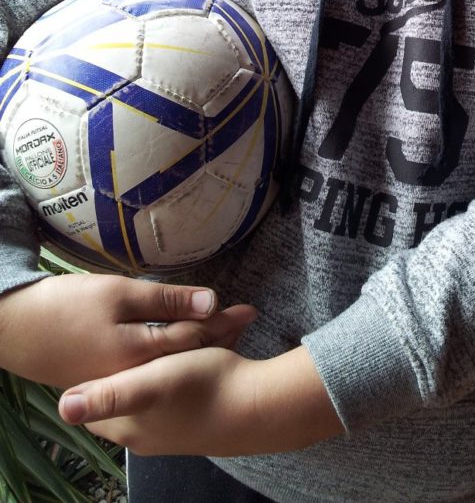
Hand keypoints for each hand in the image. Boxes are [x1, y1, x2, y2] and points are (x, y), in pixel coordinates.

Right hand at [0, 273, 256, 388]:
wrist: (15, 329)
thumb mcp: (119, 294)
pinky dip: (174, 352)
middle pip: (187, 355)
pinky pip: (153, 367)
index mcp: (139, 357)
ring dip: (201, 344)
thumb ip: (165, 300)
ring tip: (229, 330)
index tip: (249, 310)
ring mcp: (120, 382)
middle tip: (247, 317)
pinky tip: (186, 344)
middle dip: (219, 335)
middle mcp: (135, 378)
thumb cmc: (68, 306)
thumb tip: (213, 301)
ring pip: (172, 363)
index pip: (193, 338)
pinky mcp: (108, 378)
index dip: (223, 322)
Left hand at [59, 345, 343, 455]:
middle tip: (150, 324)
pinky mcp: (199, 410)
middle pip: (129, 384)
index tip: (103, 337)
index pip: (93, 398)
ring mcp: (173, 423)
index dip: (94, 369)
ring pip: (161, 376)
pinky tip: (210, 338)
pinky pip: (187, 378)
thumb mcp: (150, 385)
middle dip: (140, 352)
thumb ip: (107, 395)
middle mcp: (145, 430)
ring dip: (173, 349)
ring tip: (187, 326)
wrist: (258, 405)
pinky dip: (195, 355)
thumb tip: (61, 407)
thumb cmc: (200, 388)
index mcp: (126, 426)